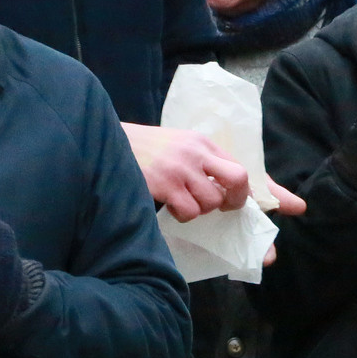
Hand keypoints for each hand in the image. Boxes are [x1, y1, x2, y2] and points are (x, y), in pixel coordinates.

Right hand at [123, 123, 253, 220]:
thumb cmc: (146, 150)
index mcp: (202, 142)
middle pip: (238, 179)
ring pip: (212, 201)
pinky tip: (169, 205)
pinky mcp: (165, 184)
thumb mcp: (179, 145)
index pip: (240, 165)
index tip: (244, 200)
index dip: (246, 189)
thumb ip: (203, 160)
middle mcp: (196, 152)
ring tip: (183, 202)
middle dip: (236, 200)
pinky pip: (189, 211)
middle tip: (222, 207)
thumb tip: (229, 188)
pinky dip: (182, 215)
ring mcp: (181, 168)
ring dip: (200, 209)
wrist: (109, 143)